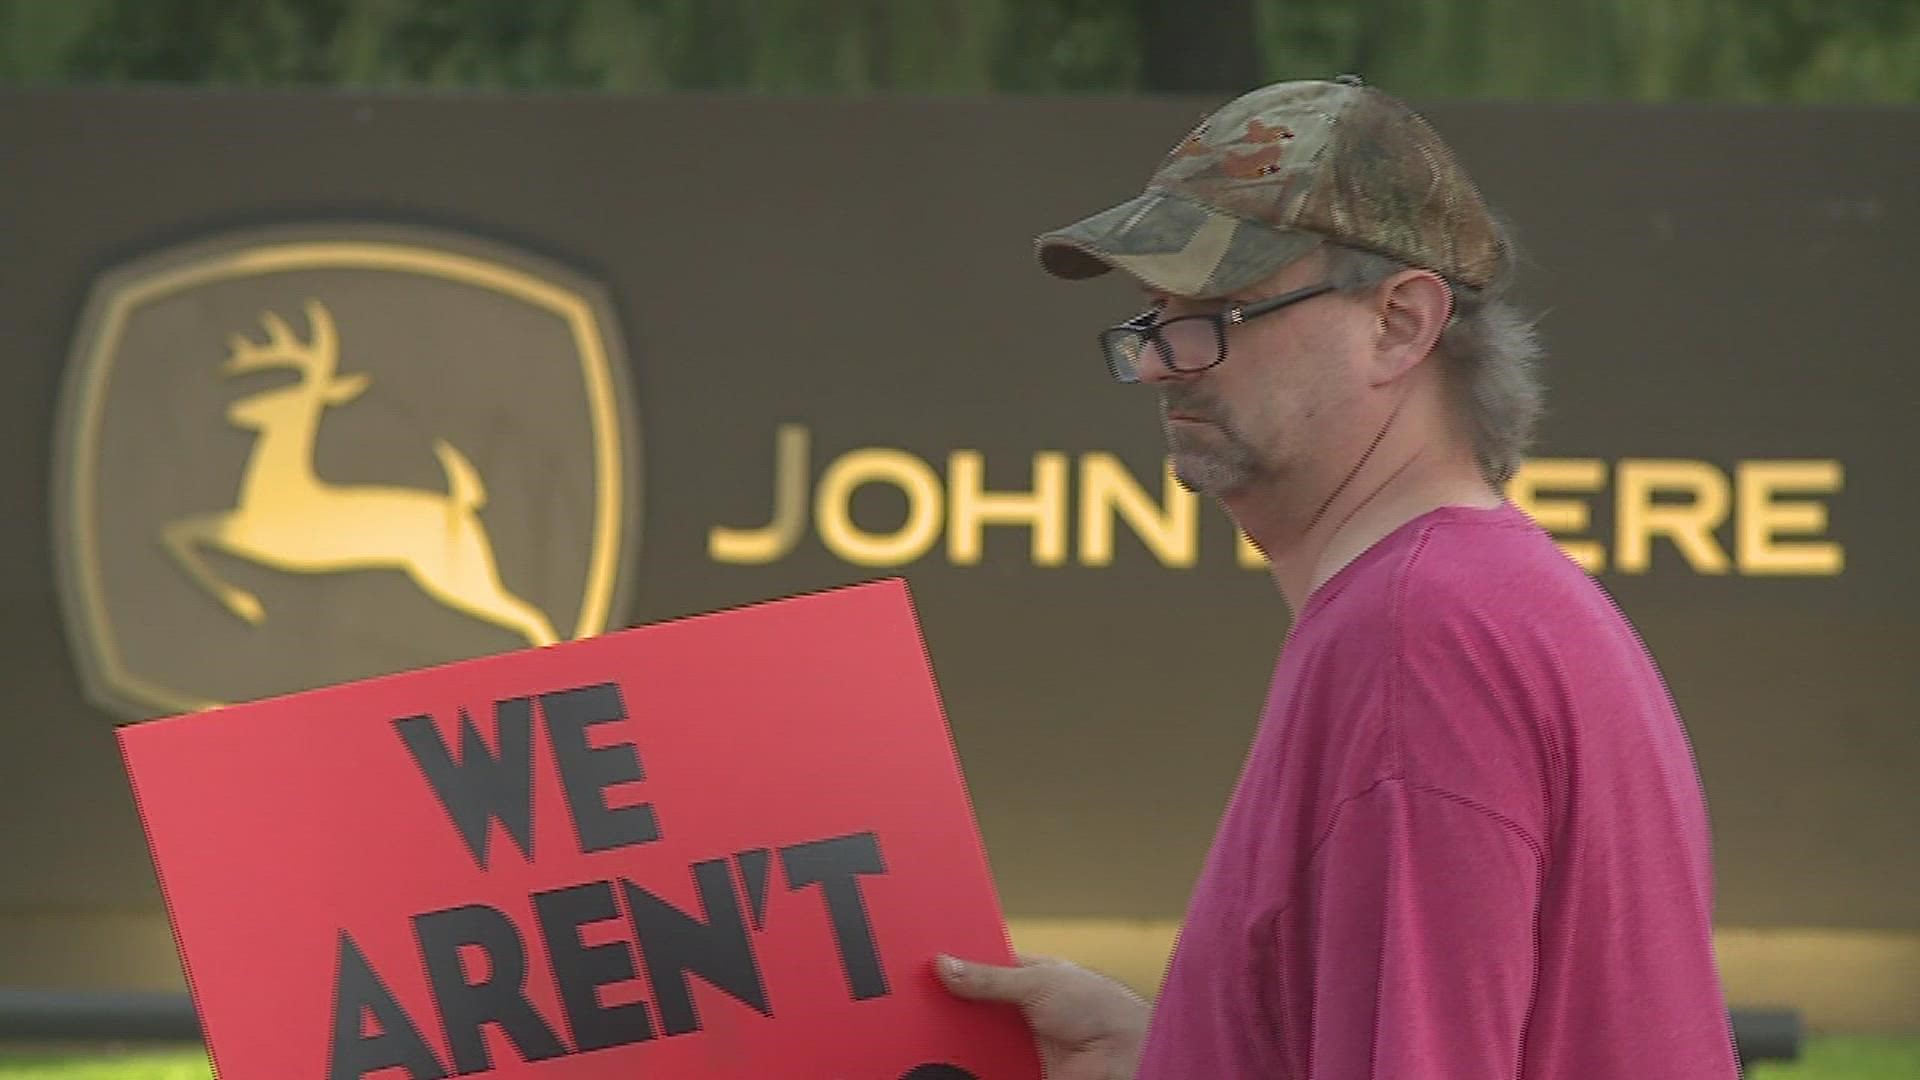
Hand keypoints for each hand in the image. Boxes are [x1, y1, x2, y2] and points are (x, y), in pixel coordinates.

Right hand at [934, 953, 1149, 1079]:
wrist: (1127, 1055)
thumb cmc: (1101, 1007)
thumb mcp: (1039, 982)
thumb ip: (990, 977)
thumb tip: (945, 964)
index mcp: (1025, 977)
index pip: (978, 968)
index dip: (951, 967)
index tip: (918, 964)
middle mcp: (1018, 1011)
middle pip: (969, 1008)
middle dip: (945, 1006)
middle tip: (910, 1003)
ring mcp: (1016, 1044)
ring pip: (970, 1042)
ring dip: (951, 1041)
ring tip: (918, 1035)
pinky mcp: (1016, 1072)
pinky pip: (982, 1070)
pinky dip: (965, 1069)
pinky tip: (942, 1064)